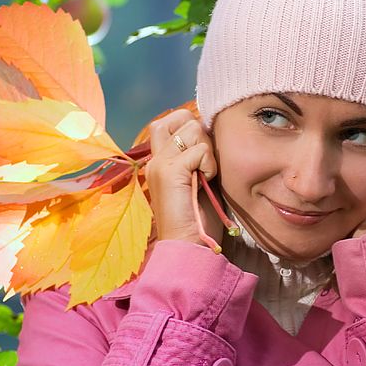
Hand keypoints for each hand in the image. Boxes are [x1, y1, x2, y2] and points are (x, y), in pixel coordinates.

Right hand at [146, 109, 223, 247]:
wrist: (188, 248)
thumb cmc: (198, 220)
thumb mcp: (198, 181)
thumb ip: (198, 157)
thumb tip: (210, 133)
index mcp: (159, 161)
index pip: (169, 121)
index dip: (191, 128)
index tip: (203, 156)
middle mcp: (155, 159)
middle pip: (178, 117)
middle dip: (200, 132)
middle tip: (205, 162)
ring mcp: (159, 164)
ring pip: (192, 128)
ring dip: (207, 150)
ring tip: (206, 176)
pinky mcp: (169, 172)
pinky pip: (199, 150)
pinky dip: (209, 164)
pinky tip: (206, 183)